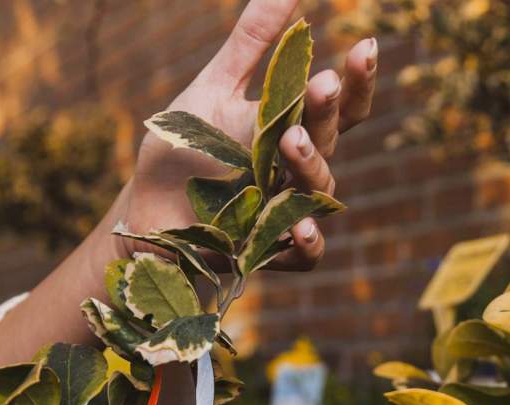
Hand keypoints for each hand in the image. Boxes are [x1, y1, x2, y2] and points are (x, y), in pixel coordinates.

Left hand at [124, 0, 376, 270]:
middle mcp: (295, 171)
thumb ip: (253, 42)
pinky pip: (304, 256)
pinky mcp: (267, 252)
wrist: (145, 206)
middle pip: (330, 142)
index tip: (364, 45)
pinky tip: (300, 226)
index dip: (357, 81)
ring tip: (290, 141)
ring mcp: (285, 213)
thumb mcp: (214, 88)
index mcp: (290, 128)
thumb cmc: (183, 147)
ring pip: (319, 194)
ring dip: (310, 166)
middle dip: (327, 113)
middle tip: (320, 85)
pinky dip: (307, 243)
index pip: (339, 106)